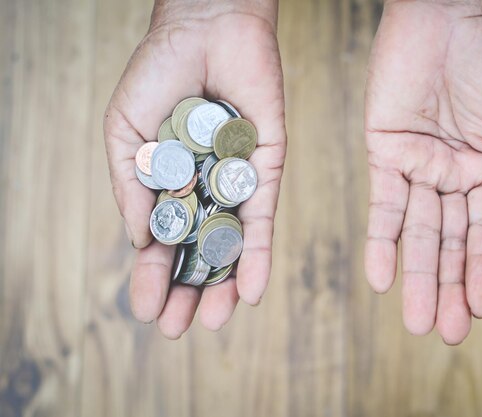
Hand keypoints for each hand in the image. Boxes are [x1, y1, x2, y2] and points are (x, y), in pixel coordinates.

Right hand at [104, 0, 285, 337]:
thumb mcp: (126, 132)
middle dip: (188, 290)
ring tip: (213, 320)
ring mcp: (237, 182)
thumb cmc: (158, 73)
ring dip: (222, 284)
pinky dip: (257, 254)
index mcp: (168, 183)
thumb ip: (131, 186)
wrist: (205, 29)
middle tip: (181, 328)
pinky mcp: (266, 168)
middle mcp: (205, 188)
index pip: (161, 241)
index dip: (153, 276)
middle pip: (198, 250)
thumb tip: (138, 243)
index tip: (147, 311)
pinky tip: (250, 291)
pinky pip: (263, 218)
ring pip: (232, 244)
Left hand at [364, 0, 481, 343]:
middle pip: (449, 242)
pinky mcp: (385, 153)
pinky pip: (382, 205)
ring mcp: (418, 167)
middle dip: (447, 287)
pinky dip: (381, 240)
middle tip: (444, 331)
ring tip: (415, 318)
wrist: (448, 15)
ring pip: (416, 233)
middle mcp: (454, 177)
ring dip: (415, 276)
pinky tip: (380, 277)